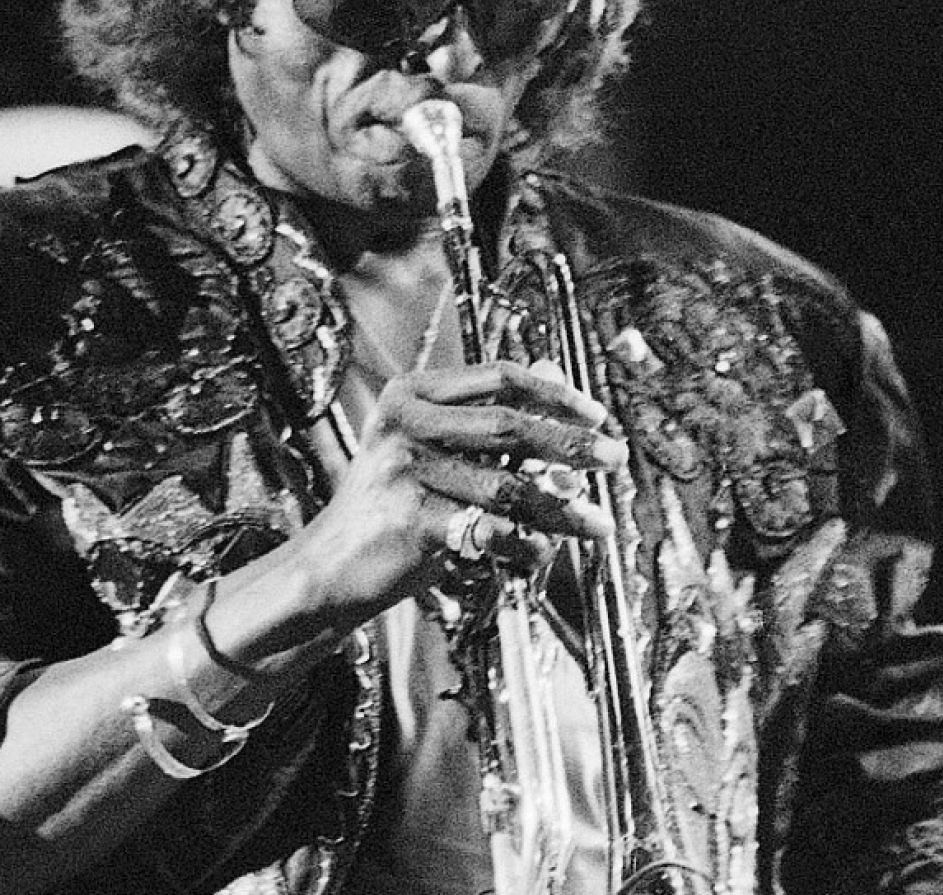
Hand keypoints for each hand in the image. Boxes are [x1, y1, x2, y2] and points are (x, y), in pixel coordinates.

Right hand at [295, 359, 622, 621]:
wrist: (330, 566)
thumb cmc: (388, 508)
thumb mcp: (430, 448)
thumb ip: (486, 416)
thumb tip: (556, 375)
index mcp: (410, 394)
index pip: (497, 377)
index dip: (554, 393)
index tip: (595, 413)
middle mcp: (404, 424)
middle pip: (508, 423)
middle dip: (571, 443)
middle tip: (612, 457)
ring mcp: (405, 471)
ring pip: (506, 483)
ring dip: (561, 506)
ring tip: (595, 521)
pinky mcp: (411, 520)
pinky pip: (489, 530)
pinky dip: (525, 544)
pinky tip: (545, 551)